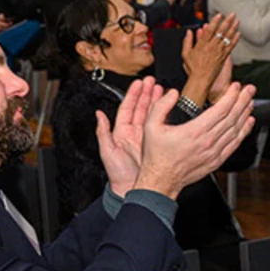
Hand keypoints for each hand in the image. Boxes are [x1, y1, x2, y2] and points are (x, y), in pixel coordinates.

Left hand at [95, 77, 158, 195]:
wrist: (132, 189)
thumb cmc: (118, 174)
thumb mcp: (107, 152)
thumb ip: (102, 132)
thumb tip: (98, 115)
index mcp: (121, 132)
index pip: (128, 108)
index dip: (133, 95)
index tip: (139, 83)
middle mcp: (134, 133)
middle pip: (141, 108)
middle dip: (147, 93)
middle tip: (154, 81)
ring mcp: (146, 138)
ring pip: (152, 115)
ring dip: (157, 101)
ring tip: (163, 89)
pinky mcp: (156, 144)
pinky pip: (161, 127)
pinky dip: (165, 116)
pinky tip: (171, 108)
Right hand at [135, 81, 255, 199]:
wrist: (161, 179)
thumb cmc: (156, 155)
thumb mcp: (150, 127)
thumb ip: (160, 106)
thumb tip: (172, 93)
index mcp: (194, 131)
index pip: (220, 110)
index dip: (231, 96)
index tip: (235, 87)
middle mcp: (207, 141)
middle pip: (232, 117)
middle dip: (243, 100)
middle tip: (249, 90)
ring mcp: (214, 152)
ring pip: (236, 129)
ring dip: (245, 114)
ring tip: (250, 102)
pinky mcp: (217, 160)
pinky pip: (235, 143)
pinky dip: (244, 131)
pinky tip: (247, 123)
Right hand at [182, 14, 239, 101]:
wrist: (201, 79)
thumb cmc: (193, 68)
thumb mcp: (185, 54)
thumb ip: (187, 41)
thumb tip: (189, 32)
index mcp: (202, 45)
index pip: (210, 30)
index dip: (215, 22)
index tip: (219, 15)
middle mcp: (212, 47)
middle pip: (221, 31)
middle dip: (227, 22)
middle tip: (231, 14)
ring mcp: (219, 51)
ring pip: (228, 37)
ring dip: (233, 28)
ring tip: (237, 21)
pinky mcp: (224, 56)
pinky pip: (231, 45)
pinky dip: (235, 39)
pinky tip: (238, 33)